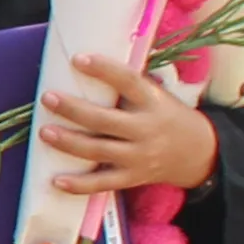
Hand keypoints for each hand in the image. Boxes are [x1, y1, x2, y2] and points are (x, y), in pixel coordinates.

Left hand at [41, 49, 220, 199]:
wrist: (200, 153)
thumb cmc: (167, 116)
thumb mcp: (158, 97)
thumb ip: (130, 87)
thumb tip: (87, 64)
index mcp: (153, 102)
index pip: (129, 82)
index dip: (104, 70)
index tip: (78, 59)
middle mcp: (146, 130)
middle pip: (105, 120)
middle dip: (73, 110)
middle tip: (47, 98)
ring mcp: (139, 157)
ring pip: (99, 150)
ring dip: (69, 142)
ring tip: (43, 132)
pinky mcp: (133, 178)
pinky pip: (103, 183)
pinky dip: (79, 185)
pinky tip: (56, 180)